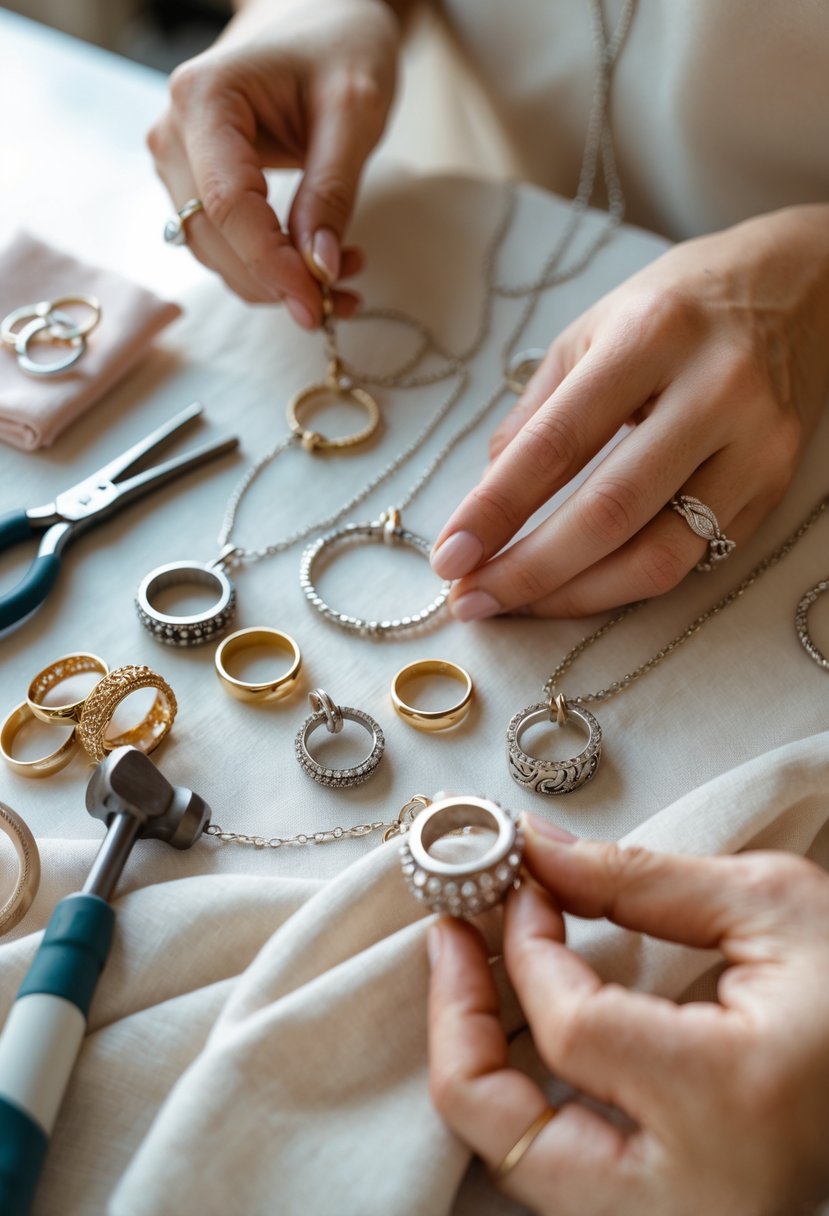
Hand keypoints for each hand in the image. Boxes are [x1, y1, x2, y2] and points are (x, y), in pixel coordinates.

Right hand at [147, 0, 401, 325]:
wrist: (320, 15)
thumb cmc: (339, 45)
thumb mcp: (354, 112)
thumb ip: (333, 192)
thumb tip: (318, 270)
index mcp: (205, 99)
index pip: (229, 207)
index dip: (271, 266)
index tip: (316, 305)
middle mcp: (175, 133)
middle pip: (214, 240)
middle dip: (277, 282)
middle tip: (345, 298)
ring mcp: (177, 161)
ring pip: (215, 253)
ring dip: (274, 283)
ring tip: (343, 280)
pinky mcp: (194, 183)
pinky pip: (223, 244)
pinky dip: (267, 268)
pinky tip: (316, 265)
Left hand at [428, 820, 828, 1215]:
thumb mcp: (773, 909)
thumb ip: (642, 881)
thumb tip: (537, 850)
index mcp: (729, 1104)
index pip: (570, 1030)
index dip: (524, 946)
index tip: (516, 884)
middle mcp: (694, 1196)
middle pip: (505, 1131)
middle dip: (458, 1026)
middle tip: (451, 938)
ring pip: (518, 1168)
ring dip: (479, 1066)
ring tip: (475, 978)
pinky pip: (556, 1175)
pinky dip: (520, 1102)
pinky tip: (519, 1033)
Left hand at [430, 204, 828, 617]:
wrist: (802, 288)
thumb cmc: (678, 306)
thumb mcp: (594, 330)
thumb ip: (537, 414)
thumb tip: (486, 501)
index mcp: (653, 336)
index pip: (557, 443)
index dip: (495, 509)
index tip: (448, 556)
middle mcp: (716, 390)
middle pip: (609, 513)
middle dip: (527, 571)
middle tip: (471, 600)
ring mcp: (757, 445)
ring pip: (658, 556)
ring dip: (574, 597)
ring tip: (515, 606)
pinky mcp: (775, 486)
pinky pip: (692, 560)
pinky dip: (622, 586)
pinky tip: (576, 589)